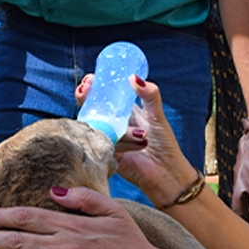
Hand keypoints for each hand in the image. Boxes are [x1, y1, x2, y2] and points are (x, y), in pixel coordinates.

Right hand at [74, 75, 197, 200]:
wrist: (164, 171)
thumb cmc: (163, 143)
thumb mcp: (157, 114)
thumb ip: (149, 95)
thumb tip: (133, 78)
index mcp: (123, 111)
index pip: (103, 95)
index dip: (94, 87)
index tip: (90, 80)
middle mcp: (111, 122)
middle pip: (90, 107)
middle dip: (85, 98)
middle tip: (84, 91)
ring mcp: (106, 137)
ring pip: (97, 125)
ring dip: (118, 128)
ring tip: (141, 135)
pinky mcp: (104, 152)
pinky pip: (102, 143)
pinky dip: (120, 142)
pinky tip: (136, 144)